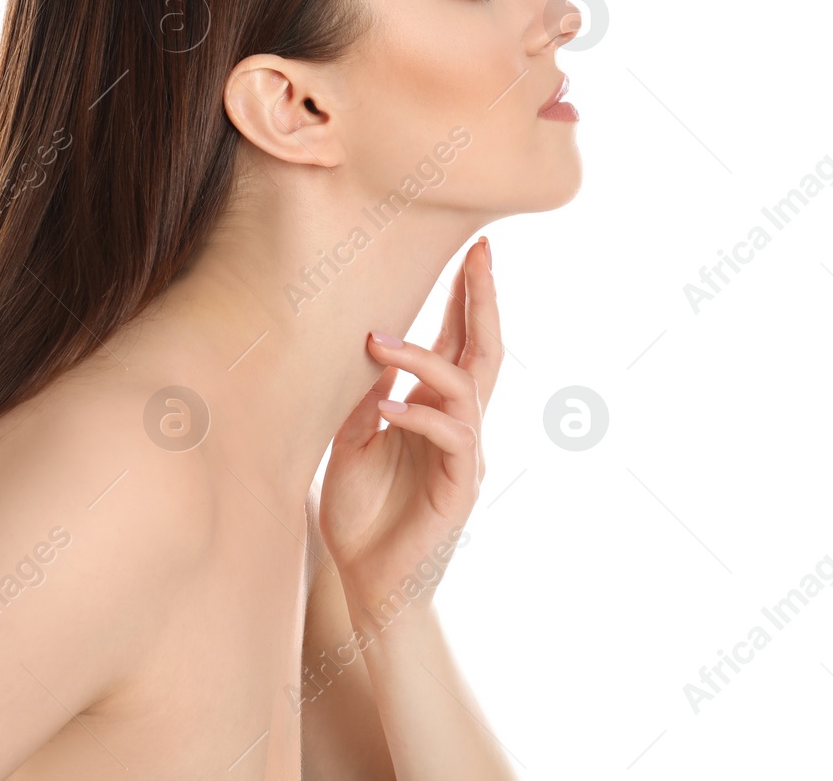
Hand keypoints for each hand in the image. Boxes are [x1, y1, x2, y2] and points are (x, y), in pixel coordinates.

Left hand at [318, 236, 502, 627]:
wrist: (369, 582)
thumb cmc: (361, 514)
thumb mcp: (349, 442)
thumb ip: (360, 399)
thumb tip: (366, 348)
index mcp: (435, 409)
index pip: (459, 342)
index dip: (466, 297)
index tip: (470, 250)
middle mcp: (459, 425)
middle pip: (484, 351)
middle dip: (481, 300)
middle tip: (480, 253)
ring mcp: (465, 455)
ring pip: (467, 388)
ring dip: (425, 359)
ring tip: (380, 341)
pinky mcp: (460, 488)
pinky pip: (453, 438)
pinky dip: (420, 415)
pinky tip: (386, 406)